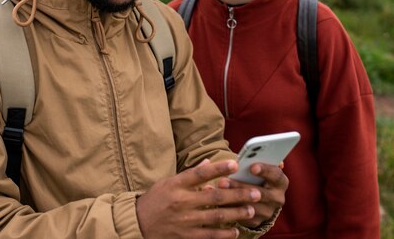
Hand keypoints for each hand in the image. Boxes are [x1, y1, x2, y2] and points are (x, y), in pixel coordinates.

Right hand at [136, 159, 262, 238]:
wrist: (137, 224)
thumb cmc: (155, 200)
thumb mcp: (168, 182)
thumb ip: (189, 175)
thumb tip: (208, 162)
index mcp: (177, 184)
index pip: (201, 173)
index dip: (218, 168)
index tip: (235, 164)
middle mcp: (182, 201)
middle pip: (215, 196)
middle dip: (237, 194)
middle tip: (255, 192)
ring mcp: (185, 221)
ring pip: (217, 216)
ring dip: (236, 213)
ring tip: (250, 210)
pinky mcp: (186, 236)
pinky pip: (210, 235)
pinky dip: (224, 234)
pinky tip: (235, 231)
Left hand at [216, 162, 287, 227]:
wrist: (256, 199)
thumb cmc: (254, 177)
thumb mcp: (256, 169)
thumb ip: (251, 162)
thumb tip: (237, 159)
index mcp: (280, 182)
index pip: (276, 175)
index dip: (266, 170)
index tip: (252, 167)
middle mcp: (278, 198)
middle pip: (260, 193)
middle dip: (240, 186)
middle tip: (222, 180)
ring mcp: (268, 211)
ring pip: (249, 207)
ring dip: (231, 199)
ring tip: (216, 191)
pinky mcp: (257, 222)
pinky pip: (242, 217)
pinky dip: (229, 209)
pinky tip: (216, 203)